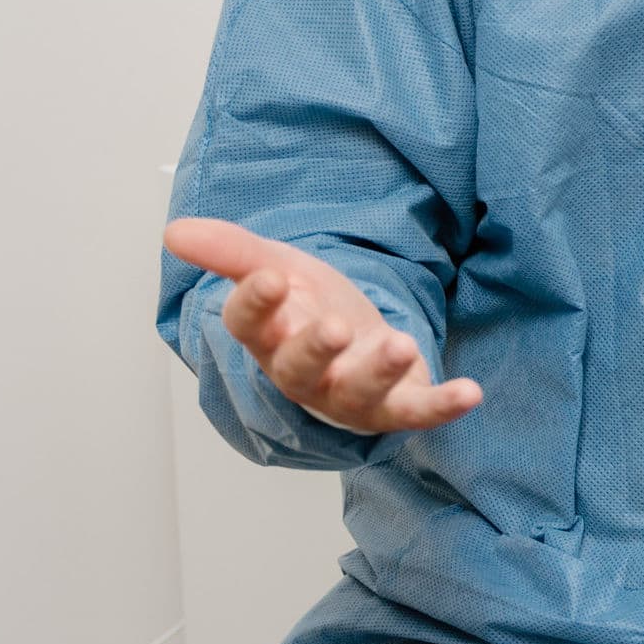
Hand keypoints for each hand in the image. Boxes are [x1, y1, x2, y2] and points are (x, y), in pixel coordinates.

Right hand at [163, 217, 482, 435]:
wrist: (355, 342)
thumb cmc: (309, 307)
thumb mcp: (275, 267)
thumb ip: (230, 252)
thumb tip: (173, 232)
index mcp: (269, 336)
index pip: (250, 324)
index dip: (257, 303)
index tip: (270, 277)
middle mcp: (305, 372)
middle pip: (298, 369)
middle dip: (313, 349)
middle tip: (332, 325)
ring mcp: (350, 393)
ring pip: (358, 392)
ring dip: (377, 371)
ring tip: (399, 343)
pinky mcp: (395, 406)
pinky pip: (417, 412)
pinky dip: (442, 405)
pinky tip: (470, 392)